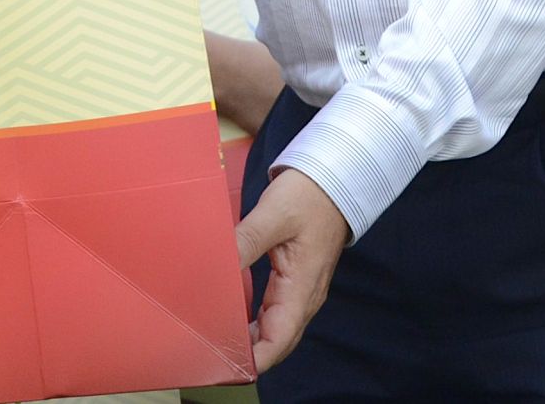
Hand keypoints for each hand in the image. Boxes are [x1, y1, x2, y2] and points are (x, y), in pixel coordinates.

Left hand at [235, 168, 348, 372]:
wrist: (334, 179)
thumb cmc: (309, 195)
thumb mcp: (273, 215)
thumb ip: (245, 241)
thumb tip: (216, 266)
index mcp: (301, 289)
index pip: (278, 341)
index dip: (254, 359)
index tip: (225, 365)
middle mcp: (304, 296)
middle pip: (276, 340)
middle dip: (247, 354)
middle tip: (210, 354)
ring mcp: (301, 289)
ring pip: (275, 327)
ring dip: (249, 338)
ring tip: (216, 339)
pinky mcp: (295, 278)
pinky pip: (274, 311)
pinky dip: (254, 320)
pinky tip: (233, 316)